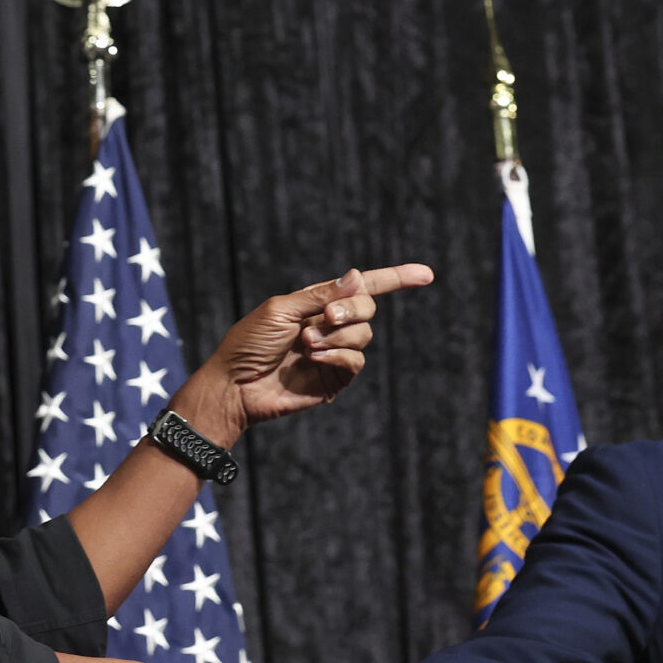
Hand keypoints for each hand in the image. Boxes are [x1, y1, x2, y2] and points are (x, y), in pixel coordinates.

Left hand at [175, 265, 434, 442]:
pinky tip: (314, 359)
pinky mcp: (333, 379)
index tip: (427, 275)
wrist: (235, 386)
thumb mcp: (281, 309)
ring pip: (364, 335)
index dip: (396, 278)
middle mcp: (329, 325)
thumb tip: (357, 276)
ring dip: (338, 337)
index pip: (362, 287)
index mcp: (317, 302)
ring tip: (307, 345)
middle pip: (367, 308)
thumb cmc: (248, 344)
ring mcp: (333, 352)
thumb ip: (321, 295)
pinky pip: (356, 363)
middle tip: (323, 319)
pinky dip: (338, 357)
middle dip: (351, 310)